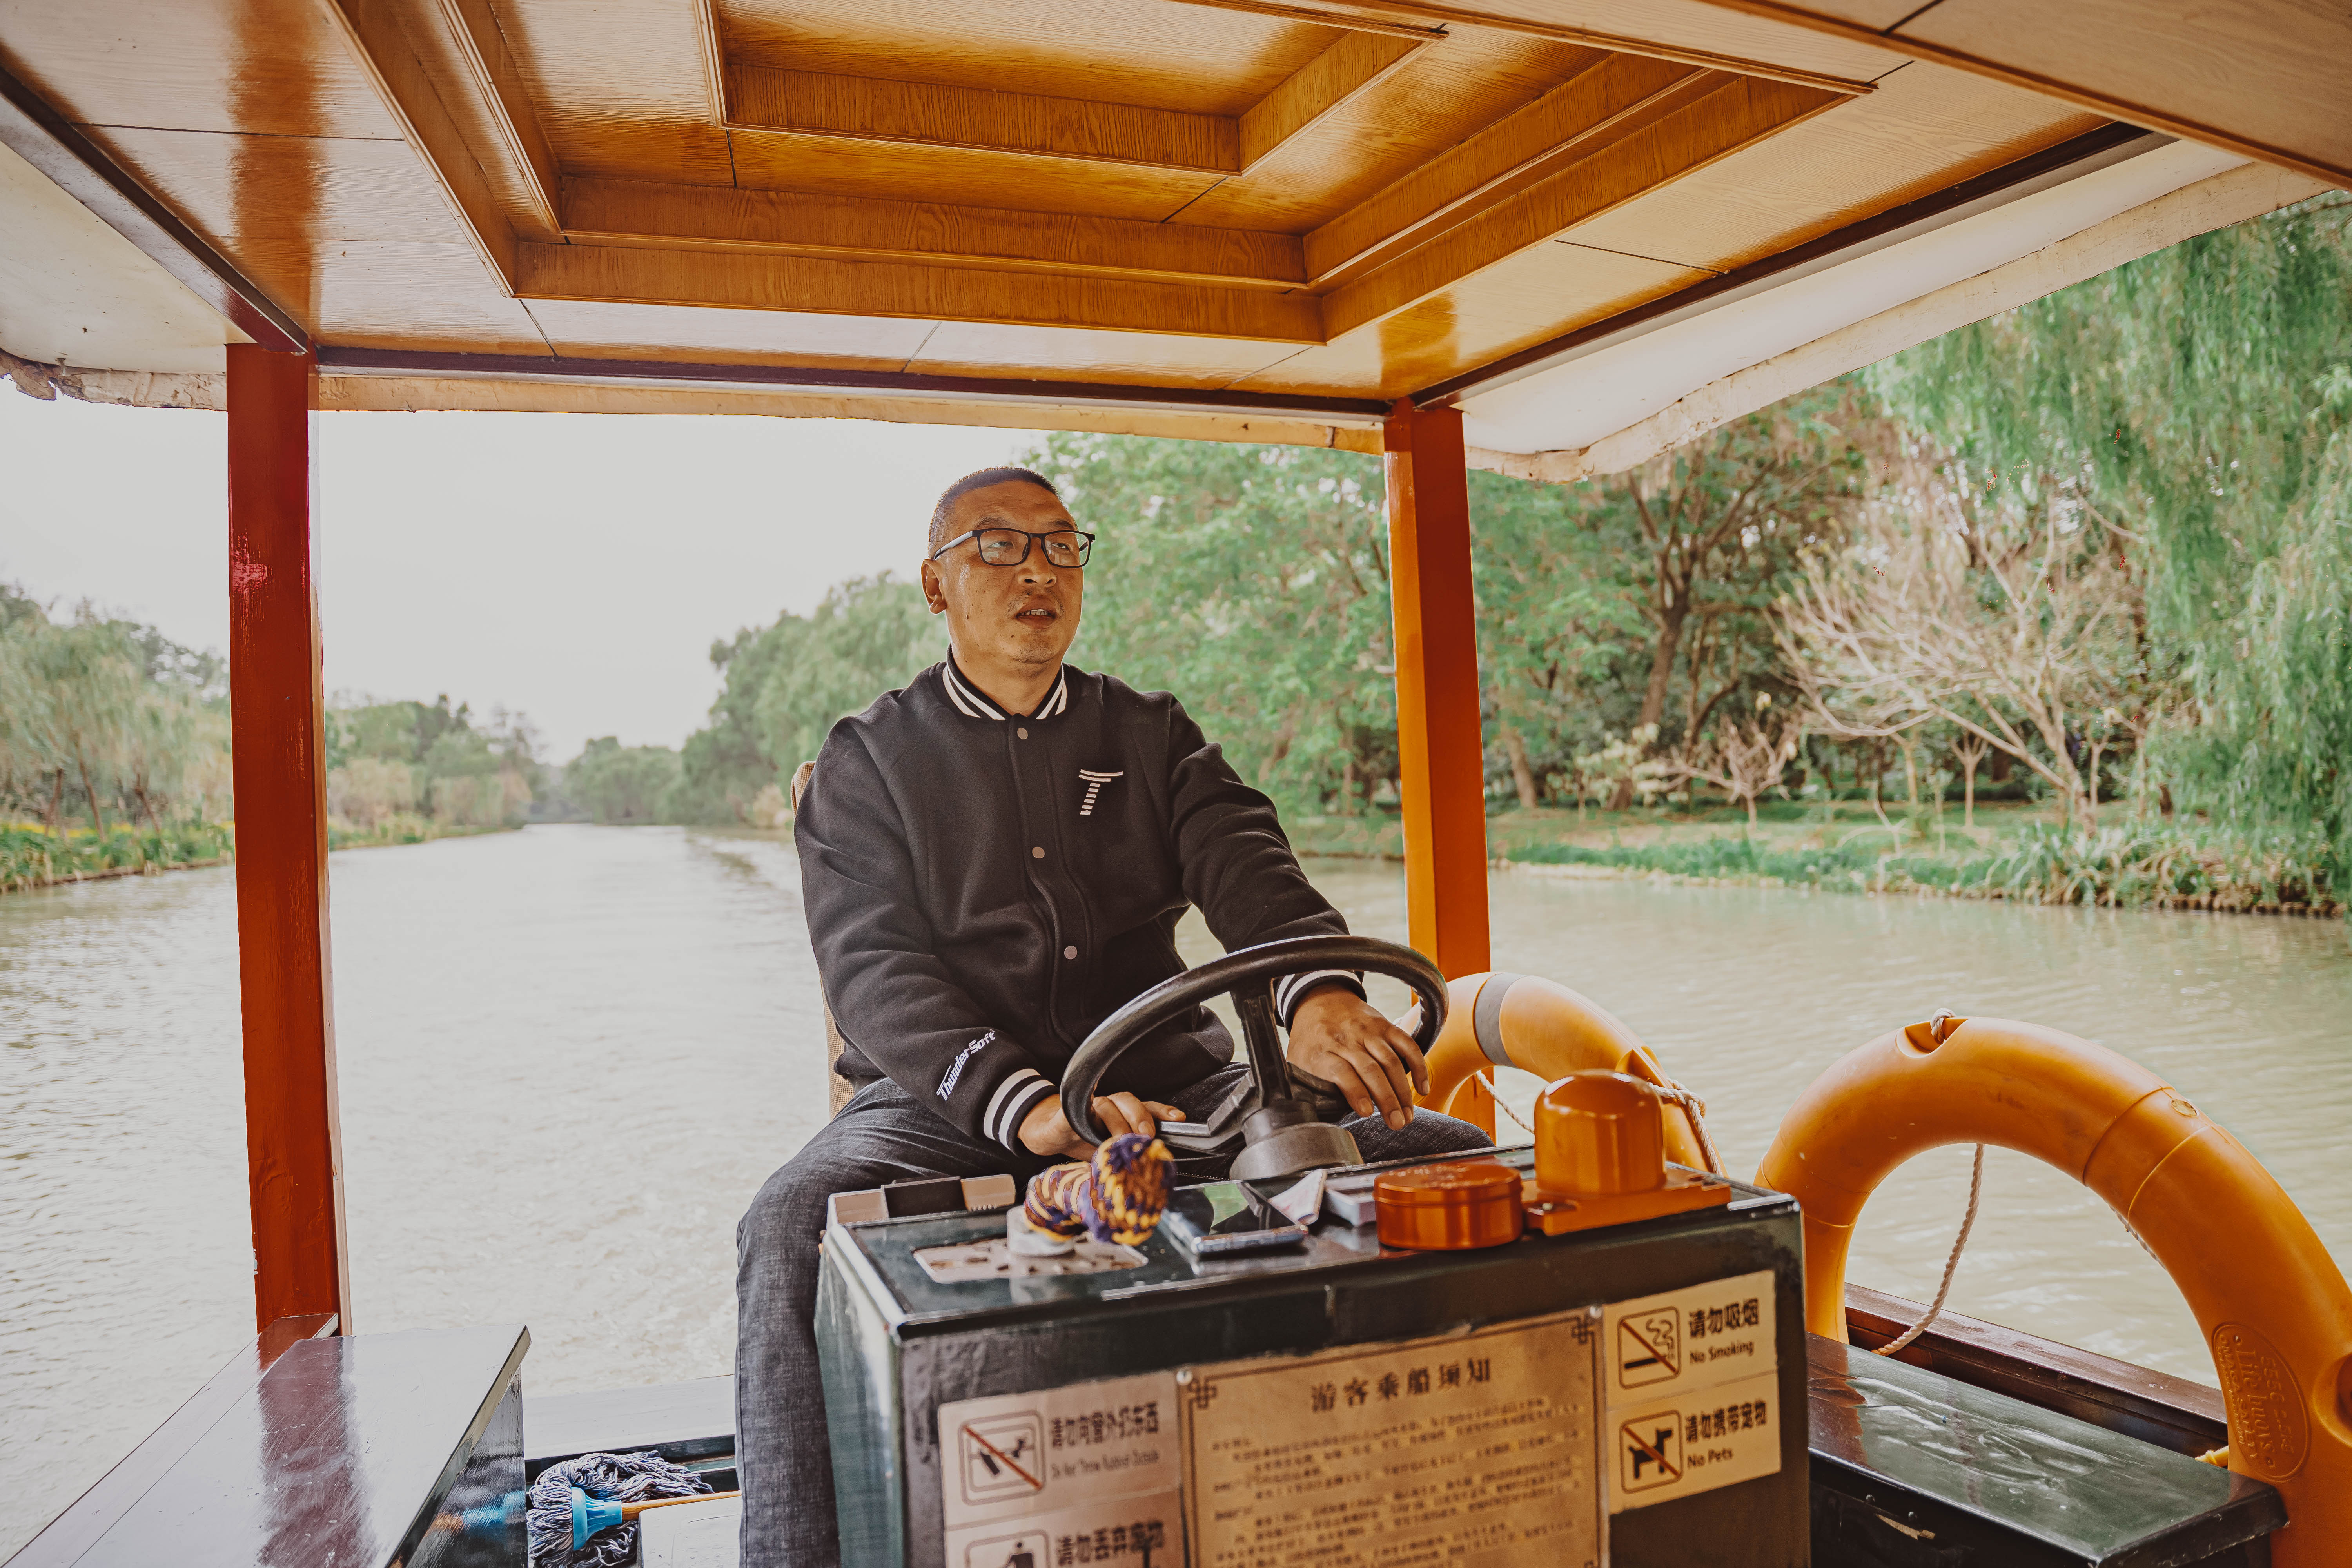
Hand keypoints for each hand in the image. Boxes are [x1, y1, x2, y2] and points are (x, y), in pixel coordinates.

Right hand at [1018, 1091, 1184, 1158]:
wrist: (1049, 1136)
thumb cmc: (1084, 1140)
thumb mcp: (1114, 1150)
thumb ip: (1131, 1153)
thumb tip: (1154, 1171)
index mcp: (1123, 1113)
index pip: (1147, 1107)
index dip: (1163, 1111)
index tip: (1179, 1118)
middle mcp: (1109, 1106)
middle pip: (1130, 1101)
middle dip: (1141, 1117)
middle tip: (1146, 1136)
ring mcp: (1089, 1108)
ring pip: (1107, 1104)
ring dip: (1117, 1124)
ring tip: (1119, 1141)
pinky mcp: (1067, 1114)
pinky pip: (1076, 1105)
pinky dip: (1083, 1107)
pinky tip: (1089, 1109)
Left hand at [1287, 984, 1429, 1130]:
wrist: (1320, 999)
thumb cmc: (1310, 1039)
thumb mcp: (1297, 1061)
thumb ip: (1306, 1084)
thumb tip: (1314, 1115)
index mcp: (1321, 1051)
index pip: (1340, 1072)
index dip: (1355, 1092)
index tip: (1367, 1113)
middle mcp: (1346, 1040)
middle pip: (1370, 1070)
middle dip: (1387, 1099)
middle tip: (1397, 1123)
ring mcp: (1367, 1031)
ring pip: (1390, 1061)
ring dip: (1402, 1090)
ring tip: (1407, 1115)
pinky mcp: (1384, 1025)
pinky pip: (1406, 1044)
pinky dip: (1418, 1065)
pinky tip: (1422, 1087)